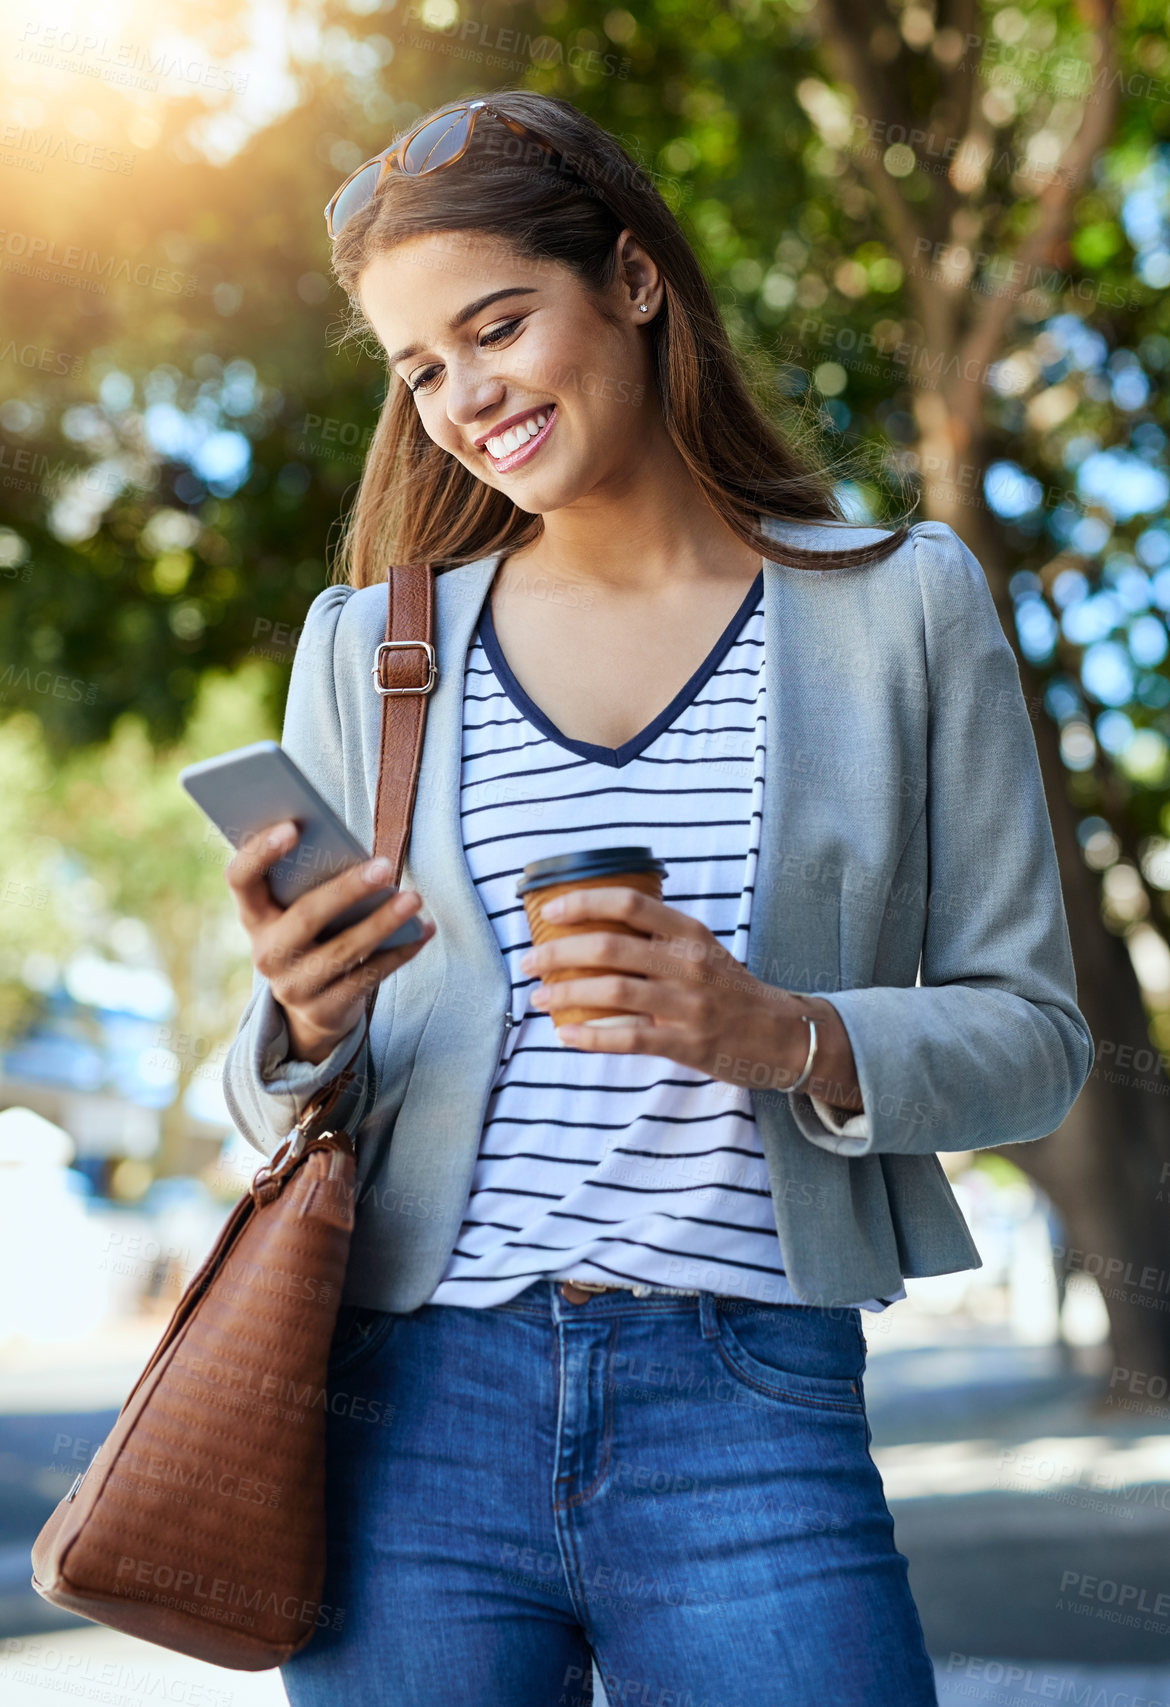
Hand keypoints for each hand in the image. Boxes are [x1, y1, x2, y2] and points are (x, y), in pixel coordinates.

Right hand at [225, 819, 434, 1064]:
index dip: (260, 853)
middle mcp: (266, 953)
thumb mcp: (301, 910)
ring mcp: (292, 987)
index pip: (241, 879)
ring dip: (382, 922)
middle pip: (305, 916)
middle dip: (347, 889)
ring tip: (414, 899)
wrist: (313, 1008)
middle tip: (385, 866)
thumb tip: (361, 854)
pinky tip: (423, 931)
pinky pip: (368, 977)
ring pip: (343, 951)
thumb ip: (315, 882)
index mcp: (254, 916)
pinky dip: (400, 952)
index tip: (292, 827)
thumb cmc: (314, 935)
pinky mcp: (324, 1011)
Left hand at [519, 885, 861, 1108]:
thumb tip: (593, 928)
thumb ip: (658, 938)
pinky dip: (590, 1037)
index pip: (630, 903)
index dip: (584, 902)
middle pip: (610, 946)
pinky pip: (627, 1038)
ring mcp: (687, 1005)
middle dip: (559, 952)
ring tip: (539, 998)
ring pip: (613, 991)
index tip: (550, 910)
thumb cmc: (731, 990)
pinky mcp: (686, 1043)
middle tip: (530, 961)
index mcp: (689, 933)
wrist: (783, 1035)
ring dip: (566, 993)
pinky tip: (566, 1035)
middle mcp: (687, 963)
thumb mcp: (702, 950)